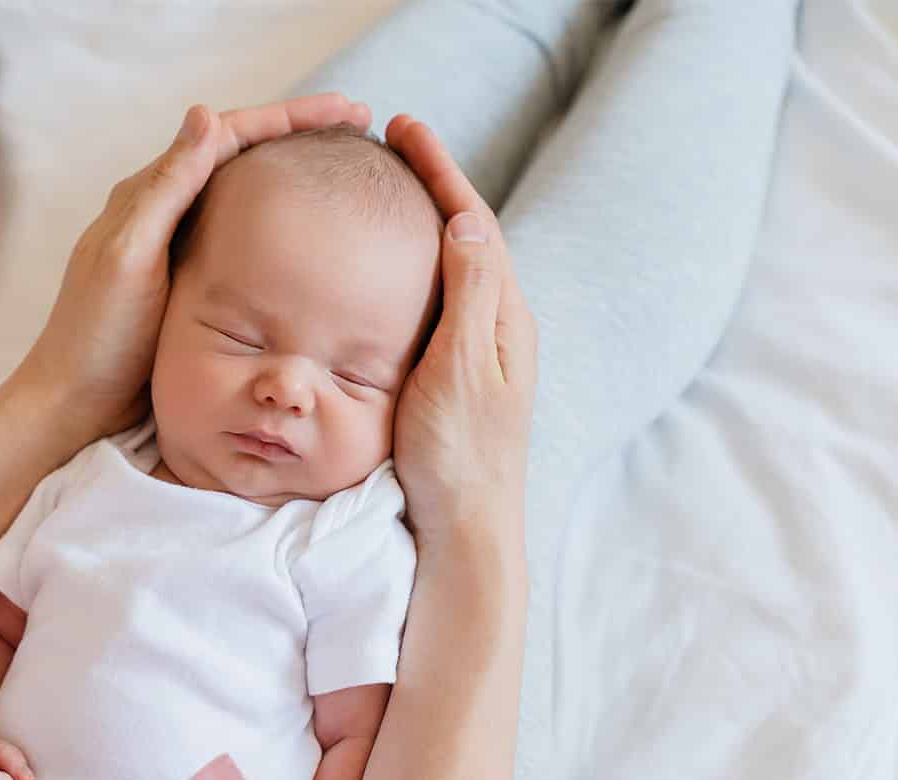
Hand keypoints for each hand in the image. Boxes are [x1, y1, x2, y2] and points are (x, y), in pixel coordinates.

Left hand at [14, 94, 371, 439]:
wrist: (75, 402)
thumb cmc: (98, 336)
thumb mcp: (131, 258)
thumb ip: (166, 190)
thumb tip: (207, 114)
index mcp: (148, 195)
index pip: (228, 135)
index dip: (290, 118)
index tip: (347, 109)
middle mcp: (162, 210)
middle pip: (240, 153)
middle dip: (300, 133)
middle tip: (359, 122)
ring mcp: (174, 244)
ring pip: (242, 190)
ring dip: (290, 170)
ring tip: (342, 162)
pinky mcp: (185, 279)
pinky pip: (239, 233)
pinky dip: (276, 219)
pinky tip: (305, 231)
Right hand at [385, 116, 537, 551]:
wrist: (469, 531)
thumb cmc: (460, 458)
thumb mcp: (458, 372)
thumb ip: (465, 298)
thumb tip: (464, 222)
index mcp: (502, 318)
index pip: (473, 223)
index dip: (440, 172)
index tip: (406, 130)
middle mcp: (500, 328)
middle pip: (471, 235)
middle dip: (437, 184)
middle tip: (398, 143)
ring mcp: (484, 354)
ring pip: (460, 266)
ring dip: (431, 221)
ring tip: (395, 189)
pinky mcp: (464, 378)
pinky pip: (447, 299)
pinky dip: (424, 266)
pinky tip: (397, 272)